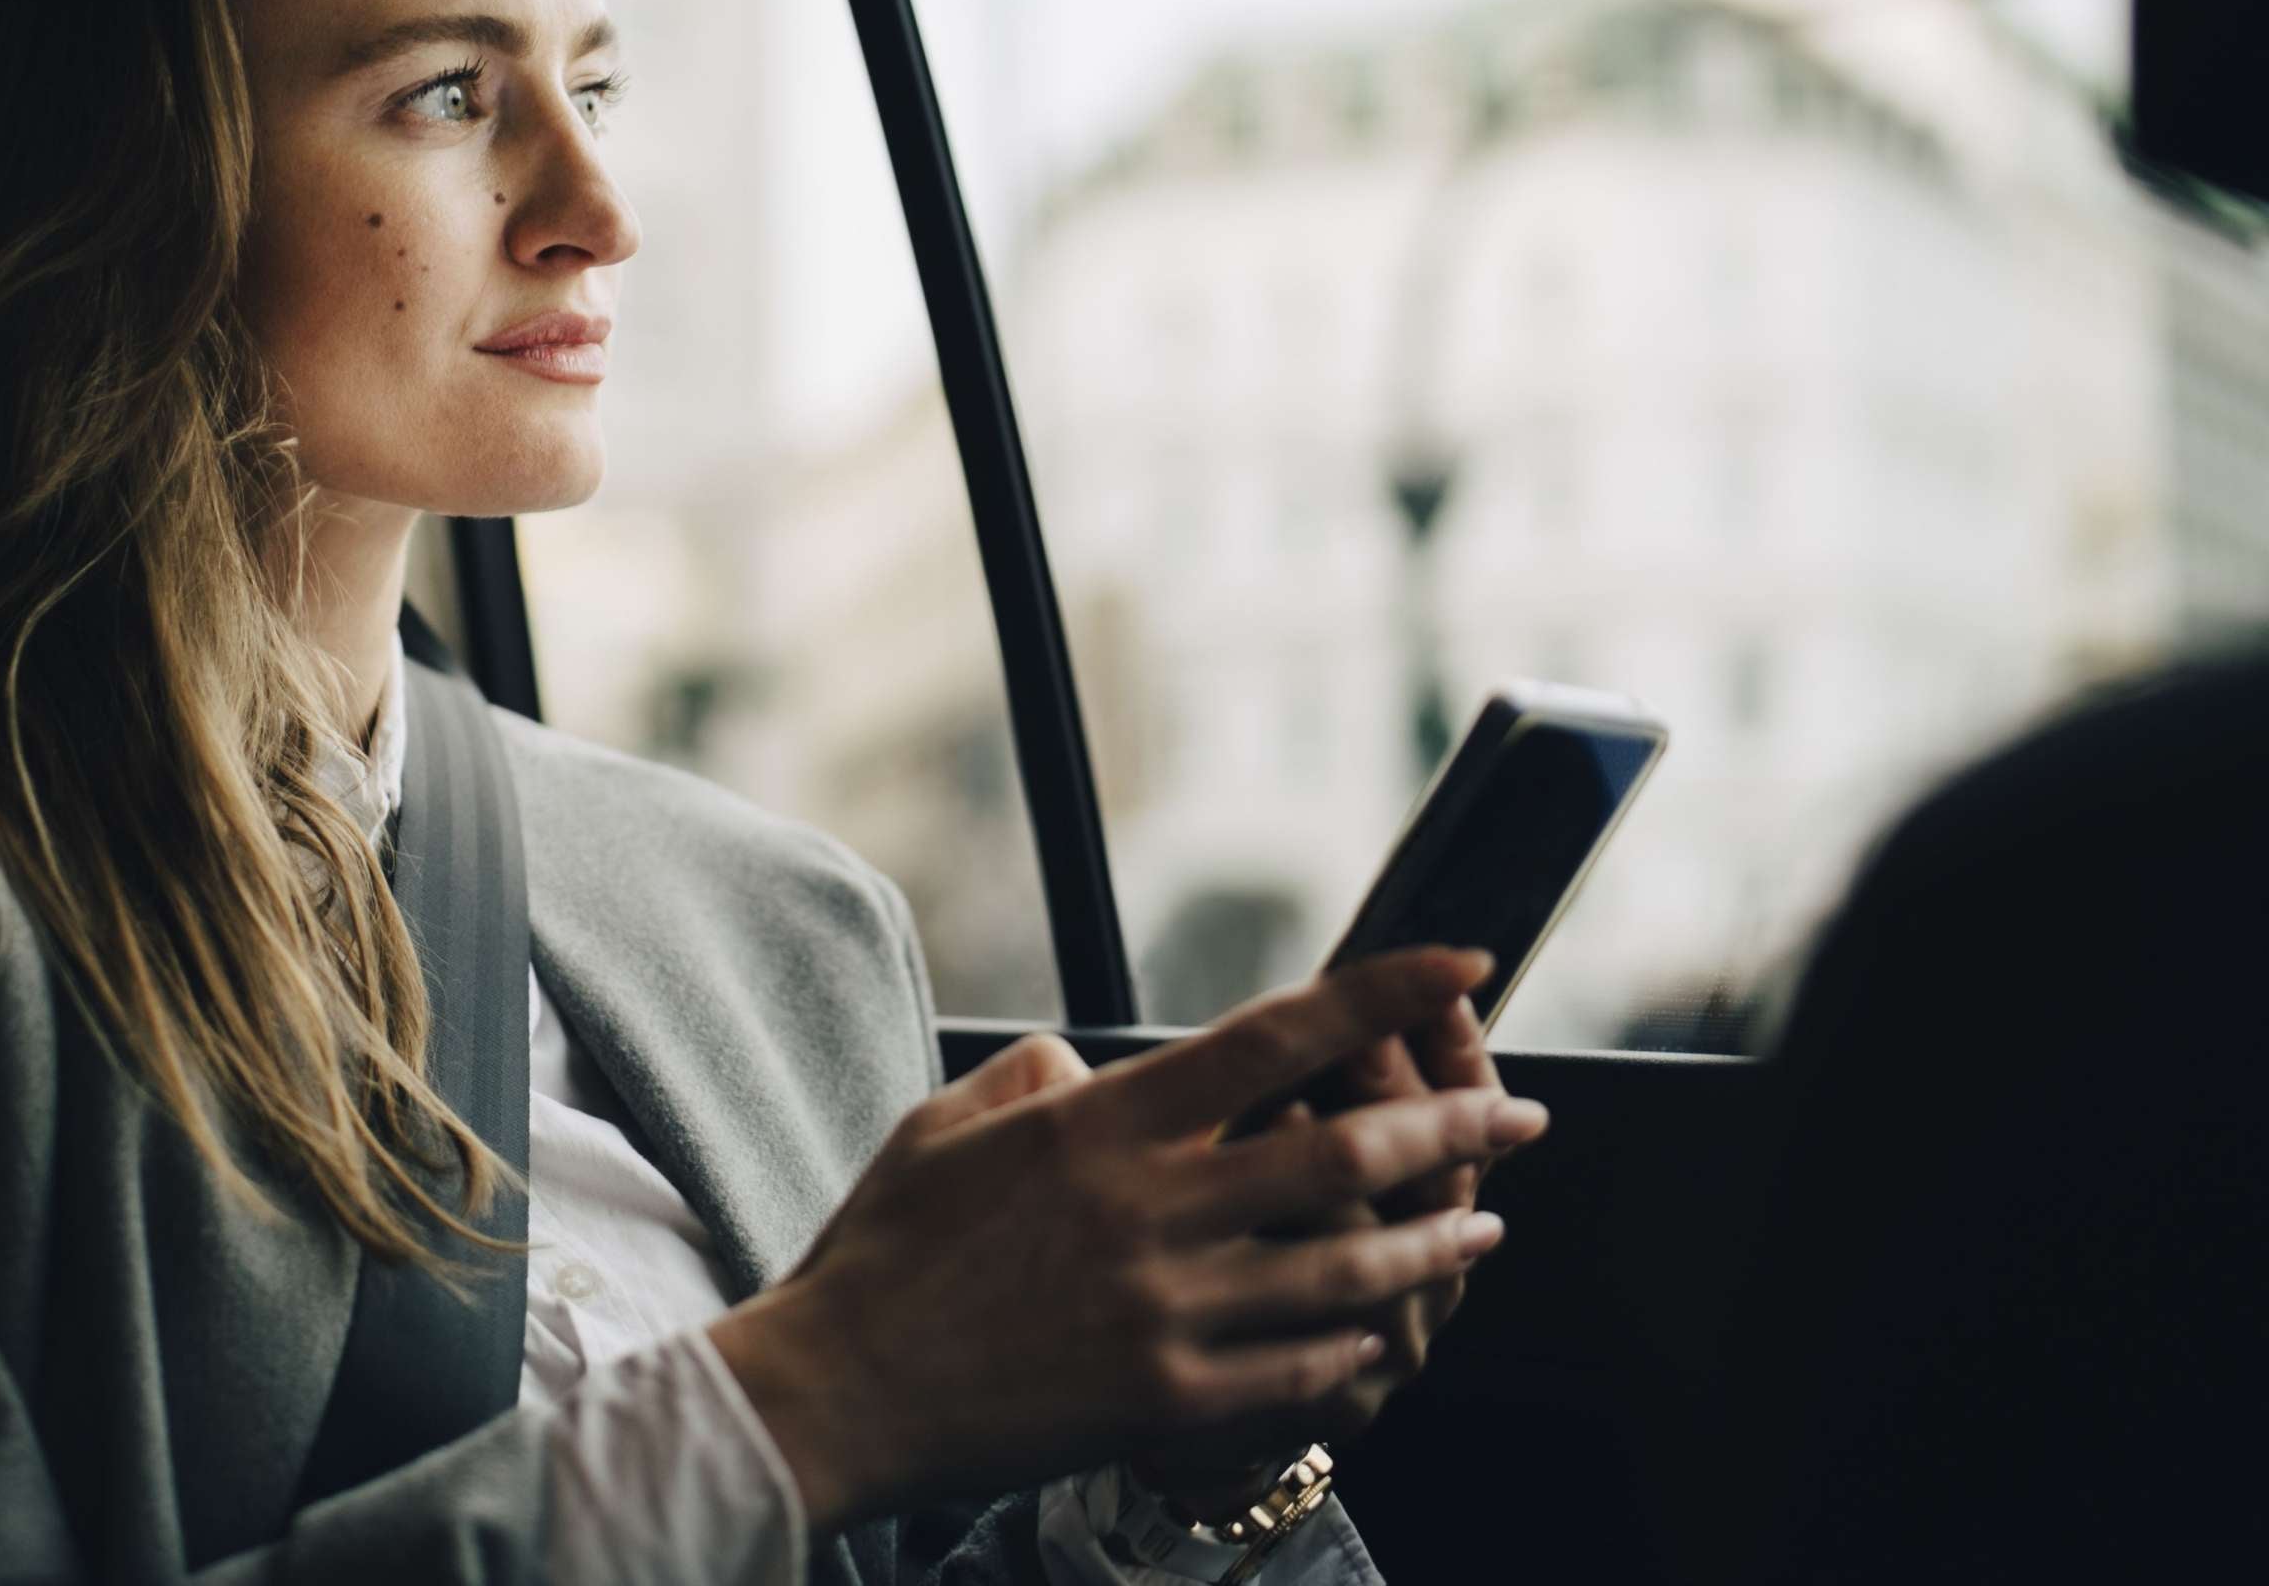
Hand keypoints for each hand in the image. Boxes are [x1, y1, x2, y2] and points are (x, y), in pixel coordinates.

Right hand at [707, 947, 1543, 1531]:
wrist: (841, 1392)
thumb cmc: (883, 1251)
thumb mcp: (944, 1124)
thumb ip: (1034, 1079)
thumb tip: (1090, 1065)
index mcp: (1101, 1123)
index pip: (1274, 1038)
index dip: (1381, 995)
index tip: (1457, 964)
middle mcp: (1150, 1205)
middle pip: (1345, 1151)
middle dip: (1454, 1127)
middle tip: (1519, 1114)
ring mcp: (1168, 1307)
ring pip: (1347, 1266)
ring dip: (1433, 1243)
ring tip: (1482, 1228)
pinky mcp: (1168, 1396)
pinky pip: (1300, 1363)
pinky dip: (1356, 1338)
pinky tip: (1384, 1327)